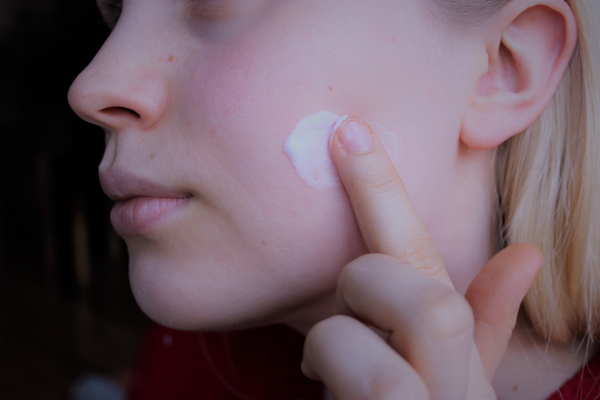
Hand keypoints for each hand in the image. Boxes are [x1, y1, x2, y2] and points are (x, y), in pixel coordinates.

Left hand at [301, 117, 542, 398]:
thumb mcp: (464, 381)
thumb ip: (483, 323)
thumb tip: (521, 251)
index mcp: (463, 361)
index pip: (426, 262)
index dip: (384, 194)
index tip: (347, 134)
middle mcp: (455, 391)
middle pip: (423, 301)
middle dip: (369, 285)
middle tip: (349, 309)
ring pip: (364, 358)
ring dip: (335, 348)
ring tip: (328, 369)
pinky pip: (348, 393)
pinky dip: (328, 378)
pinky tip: (330, 393)